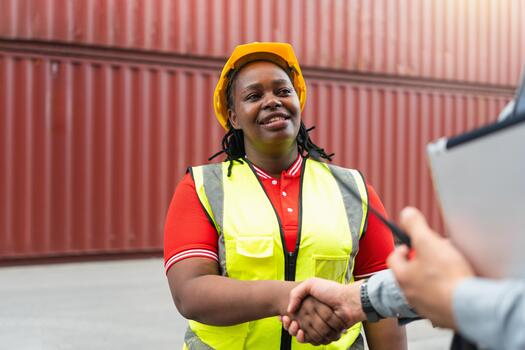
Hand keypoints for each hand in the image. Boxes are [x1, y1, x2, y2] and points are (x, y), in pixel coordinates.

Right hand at [284, 278, 365, 335]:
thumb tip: (289, 310)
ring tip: (295, 327)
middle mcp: (314, 316)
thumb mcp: (311, 284)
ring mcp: (320, 326)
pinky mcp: (326, 334)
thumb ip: (296, 293)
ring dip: (296, 332)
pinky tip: (301, 333)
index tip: (283, 317)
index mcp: (310, 305)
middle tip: (288, 322)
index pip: (294, 315)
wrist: (348, 301)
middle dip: (290, 325)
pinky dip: (306, 338)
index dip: (287, 318)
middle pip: (297, 326)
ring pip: (303, 334)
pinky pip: (313, 340)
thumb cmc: (332, 290)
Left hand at [388, 207, 474, 328]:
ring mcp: (425, 307)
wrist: (468, 308)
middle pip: (410, 272)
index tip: (412, 244)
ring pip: (425, 286)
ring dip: (434, 276)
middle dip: (422, 260)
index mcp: (403, 276)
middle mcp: (409, 294)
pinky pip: (440, 300)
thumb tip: (406, 213)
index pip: (394, 258)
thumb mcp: (428, 242)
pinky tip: (459, 284)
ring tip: (450, 267)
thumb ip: (415, 226)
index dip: (402, 248)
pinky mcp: (442, 316)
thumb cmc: (446, 275)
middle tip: (436, 253)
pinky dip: (446, 291)